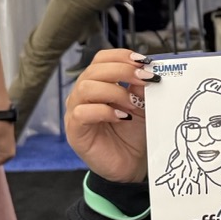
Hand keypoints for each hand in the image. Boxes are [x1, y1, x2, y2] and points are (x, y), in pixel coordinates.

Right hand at [65, 49, 156, 182]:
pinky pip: (82, 113)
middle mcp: (83, 94)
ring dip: (114, 91)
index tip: (144, 61)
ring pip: (85, 88)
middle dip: (123, 71)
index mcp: (98, 83)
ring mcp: (76, 111)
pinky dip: (104, 111)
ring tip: (133, 104)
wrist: (132, 164)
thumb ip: (141, 88)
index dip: (121, 56)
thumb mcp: (143, 106)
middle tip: (145, 79)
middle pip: (94, 70)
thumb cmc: (134, 133)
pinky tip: (122, 117)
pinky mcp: (75, 131)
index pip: (102, 59)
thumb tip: (146, 70)